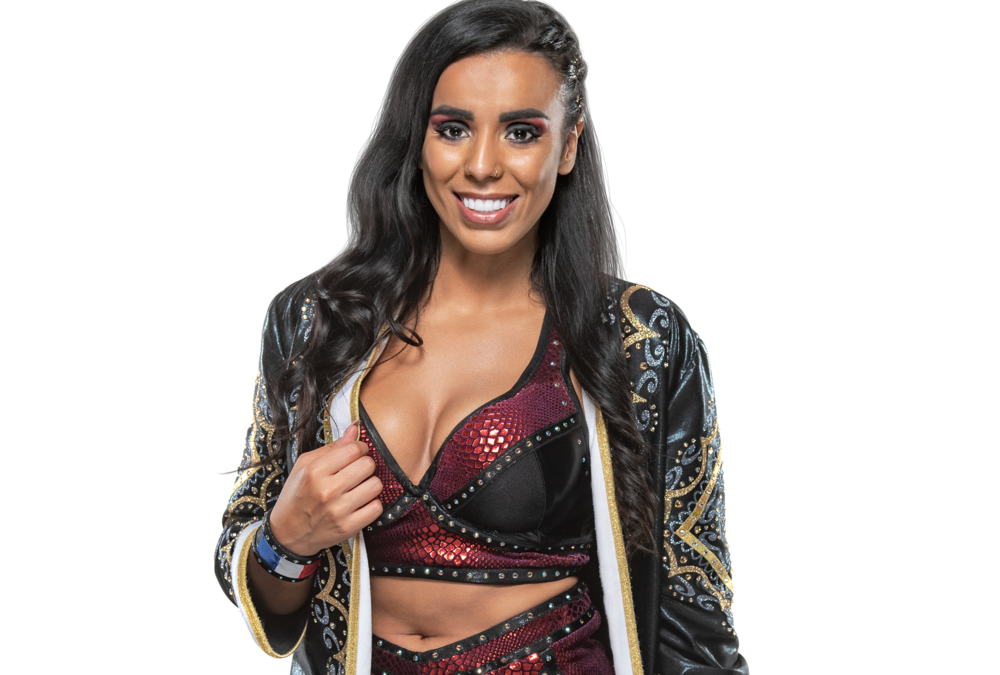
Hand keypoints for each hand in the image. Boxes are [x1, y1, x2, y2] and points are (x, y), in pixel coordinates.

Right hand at [267, 420, 382, 556]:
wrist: (287, 534)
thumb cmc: (296, 496)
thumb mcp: (304, 466)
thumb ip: (331, 447)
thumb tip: (355, 428)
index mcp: (314, 471)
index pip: (353, 449)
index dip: (360, 448)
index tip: (356, 454)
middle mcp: (326, 490)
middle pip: (368, 465)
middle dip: (366, 465)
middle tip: (357, 471)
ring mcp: (338, 511)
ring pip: (376, 485)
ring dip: (370, 484)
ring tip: (359, 487)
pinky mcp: (348, 527)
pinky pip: (376, 508)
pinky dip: (372, 504)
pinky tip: (361, 503)